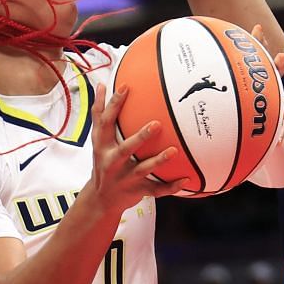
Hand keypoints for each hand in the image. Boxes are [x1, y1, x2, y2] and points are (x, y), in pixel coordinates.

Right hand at [85, 82, 175, 215]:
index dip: (114, 105)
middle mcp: (112, 162)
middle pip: (125, 149)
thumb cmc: (102, 162)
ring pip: (142, 170)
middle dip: (140, 138)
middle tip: (156, 124)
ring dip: (158, 161)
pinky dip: (171, 186)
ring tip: (173, 150)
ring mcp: (125, 178)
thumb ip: (99, 114)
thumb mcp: (97, 140)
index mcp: (102, 146)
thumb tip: (100, 84)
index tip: (126, 87)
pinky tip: (186, 179)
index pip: (105, 123)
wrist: (101, 198)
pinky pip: (156, 189)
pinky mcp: (137, 191)